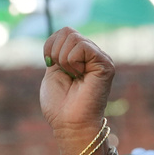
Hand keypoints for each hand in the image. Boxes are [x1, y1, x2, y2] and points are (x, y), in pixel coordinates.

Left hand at [41, 28, 114, 154]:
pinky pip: (82, 47)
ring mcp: (99, 57)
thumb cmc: (59, 105)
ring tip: (72, 76)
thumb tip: (56, 37)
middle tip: (63, 73)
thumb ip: (56, 54)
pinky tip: (78, 76)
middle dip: (55, 53)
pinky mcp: (104, 63)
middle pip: (67, 31)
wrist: (69, 123)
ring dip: (63, 60)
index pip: (63, 32)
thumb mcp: (52, 74)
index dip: (49, 46)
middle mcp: (91, 54)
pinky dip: (72, 62)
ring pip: (73, 38)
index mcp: (78, 56)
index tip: (49, 64)